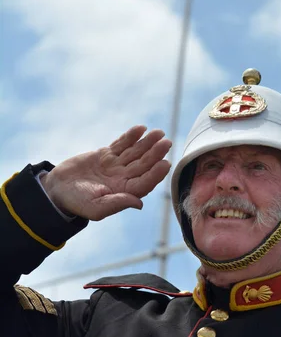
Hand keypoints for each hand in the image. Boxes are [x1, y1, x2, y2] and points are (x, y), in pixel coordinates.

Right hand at [40, 126, 171, 220]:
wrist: (58, 189)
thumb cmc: (77, 202)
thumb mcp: (95, 208)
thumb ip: (117, 204)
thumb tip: (139, 203)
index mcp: (124, 192)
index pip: (144, 182)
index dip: (155, 174)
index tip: (165, 163)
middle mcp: (123, 179)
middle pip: (143, 165)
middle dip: (155, 153)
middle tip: (166, 142)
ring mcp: (116, 165)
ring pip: (135, 152)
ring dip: (147, 143)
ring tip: (158, 133)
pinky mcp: (107, 155)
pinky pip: (122, 144)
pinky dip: (130, 136)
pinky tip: (141, 129)